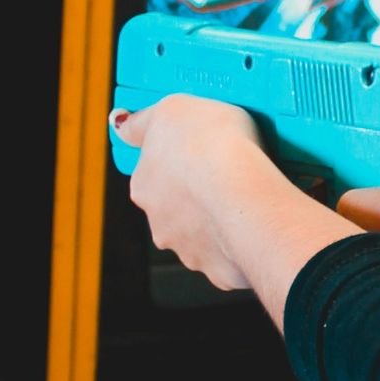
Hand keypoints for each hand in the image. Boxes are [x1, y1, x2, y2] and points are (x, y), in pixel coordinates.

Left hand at [112, 95, 360, 323]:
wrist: (246, 193)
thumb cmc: (213, 147)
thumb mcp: (173, 108)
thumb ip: (144, 121)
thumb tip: (121, 124)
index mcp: (144, 186)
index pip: (151, 174)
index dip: (175, 161)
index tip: (197, 153)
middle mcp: (160, 223)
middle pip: (175, 208)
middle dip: (197, 196)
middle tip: (228, 175)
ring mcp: (189, 250)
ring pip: (203, 235)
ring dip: (219, 221)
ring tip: (248, 200)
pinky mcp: (220, 271)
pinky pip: (232, 256)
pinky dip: (242, 243)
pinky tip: (258, 224)